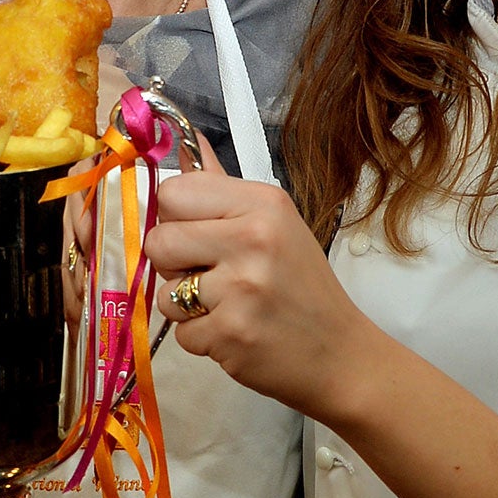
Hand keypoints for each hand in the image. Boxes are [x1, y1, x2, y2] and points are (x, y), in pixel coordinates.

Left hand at [140, 144, 368, 416]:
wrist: (339, 354)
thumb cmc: (301, 285)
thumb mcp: (273, 223)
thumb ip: (221, 186)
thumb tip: (182, 143)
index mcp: (262, 203)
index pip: (173, 192)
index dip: (175, 217)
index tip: (199, 234)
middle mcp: (253, 238)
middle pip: (158, 240)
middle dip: (174, 264)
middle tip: (211, 275)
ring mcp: (242, 289)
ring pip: (164, 292)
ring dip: (186, 306)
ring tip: (227, 306)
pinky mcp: (231, 334)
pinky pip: (181, 333)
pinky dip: (201, 338)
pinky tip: (235, 331)